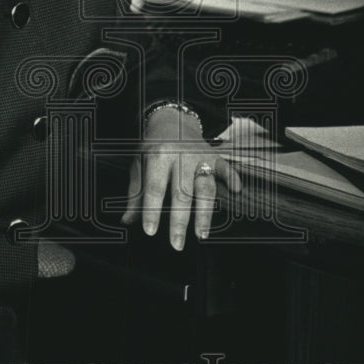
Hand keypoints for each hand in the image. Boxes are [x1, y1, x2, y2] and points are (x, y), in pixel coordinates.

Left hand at [121, 106, 240, 249]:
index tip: (150, 231)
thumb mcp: (138, 163)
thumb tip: (128, 220)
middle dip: (179, 221)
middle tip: (177, 244)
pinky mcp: (215, 155)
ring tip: (201, 234)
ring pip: (205, 187)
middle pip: (182, 193)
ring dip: (204, 213)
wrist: (171, 118)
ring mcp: (199, 156)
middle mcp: (180, 156)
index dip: (152, 210)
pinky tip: (235, 191)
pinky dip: (232, 178)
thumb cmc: (152, 146)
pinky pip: (226, 168)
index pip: (155, 187)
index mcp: (158, 156)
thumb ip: (136, 192)